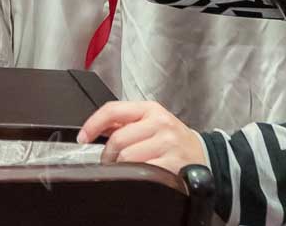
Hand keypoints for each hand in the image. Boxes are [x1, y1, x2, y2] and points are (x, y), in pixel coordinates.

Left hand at [77, 101, 207, 174]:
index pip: (113, 110)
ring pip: (127, 157)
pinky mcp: (171, 163)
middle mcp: (160, 123)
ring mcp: (167, 143)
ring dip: (120, 167)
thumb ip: (126, 122)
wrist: (202, 155)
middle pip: (117, 139)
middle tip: (110, 161)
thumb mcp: (152, 122)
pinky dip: (136, 175)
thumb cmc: (173, 139)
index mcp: (151, 109)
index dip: (93, 124)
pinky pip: (142, 171)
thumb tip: (96, 127)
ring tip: (126, 168)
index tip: (83, 137)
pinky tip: (141, 174)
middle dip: (108, 154)